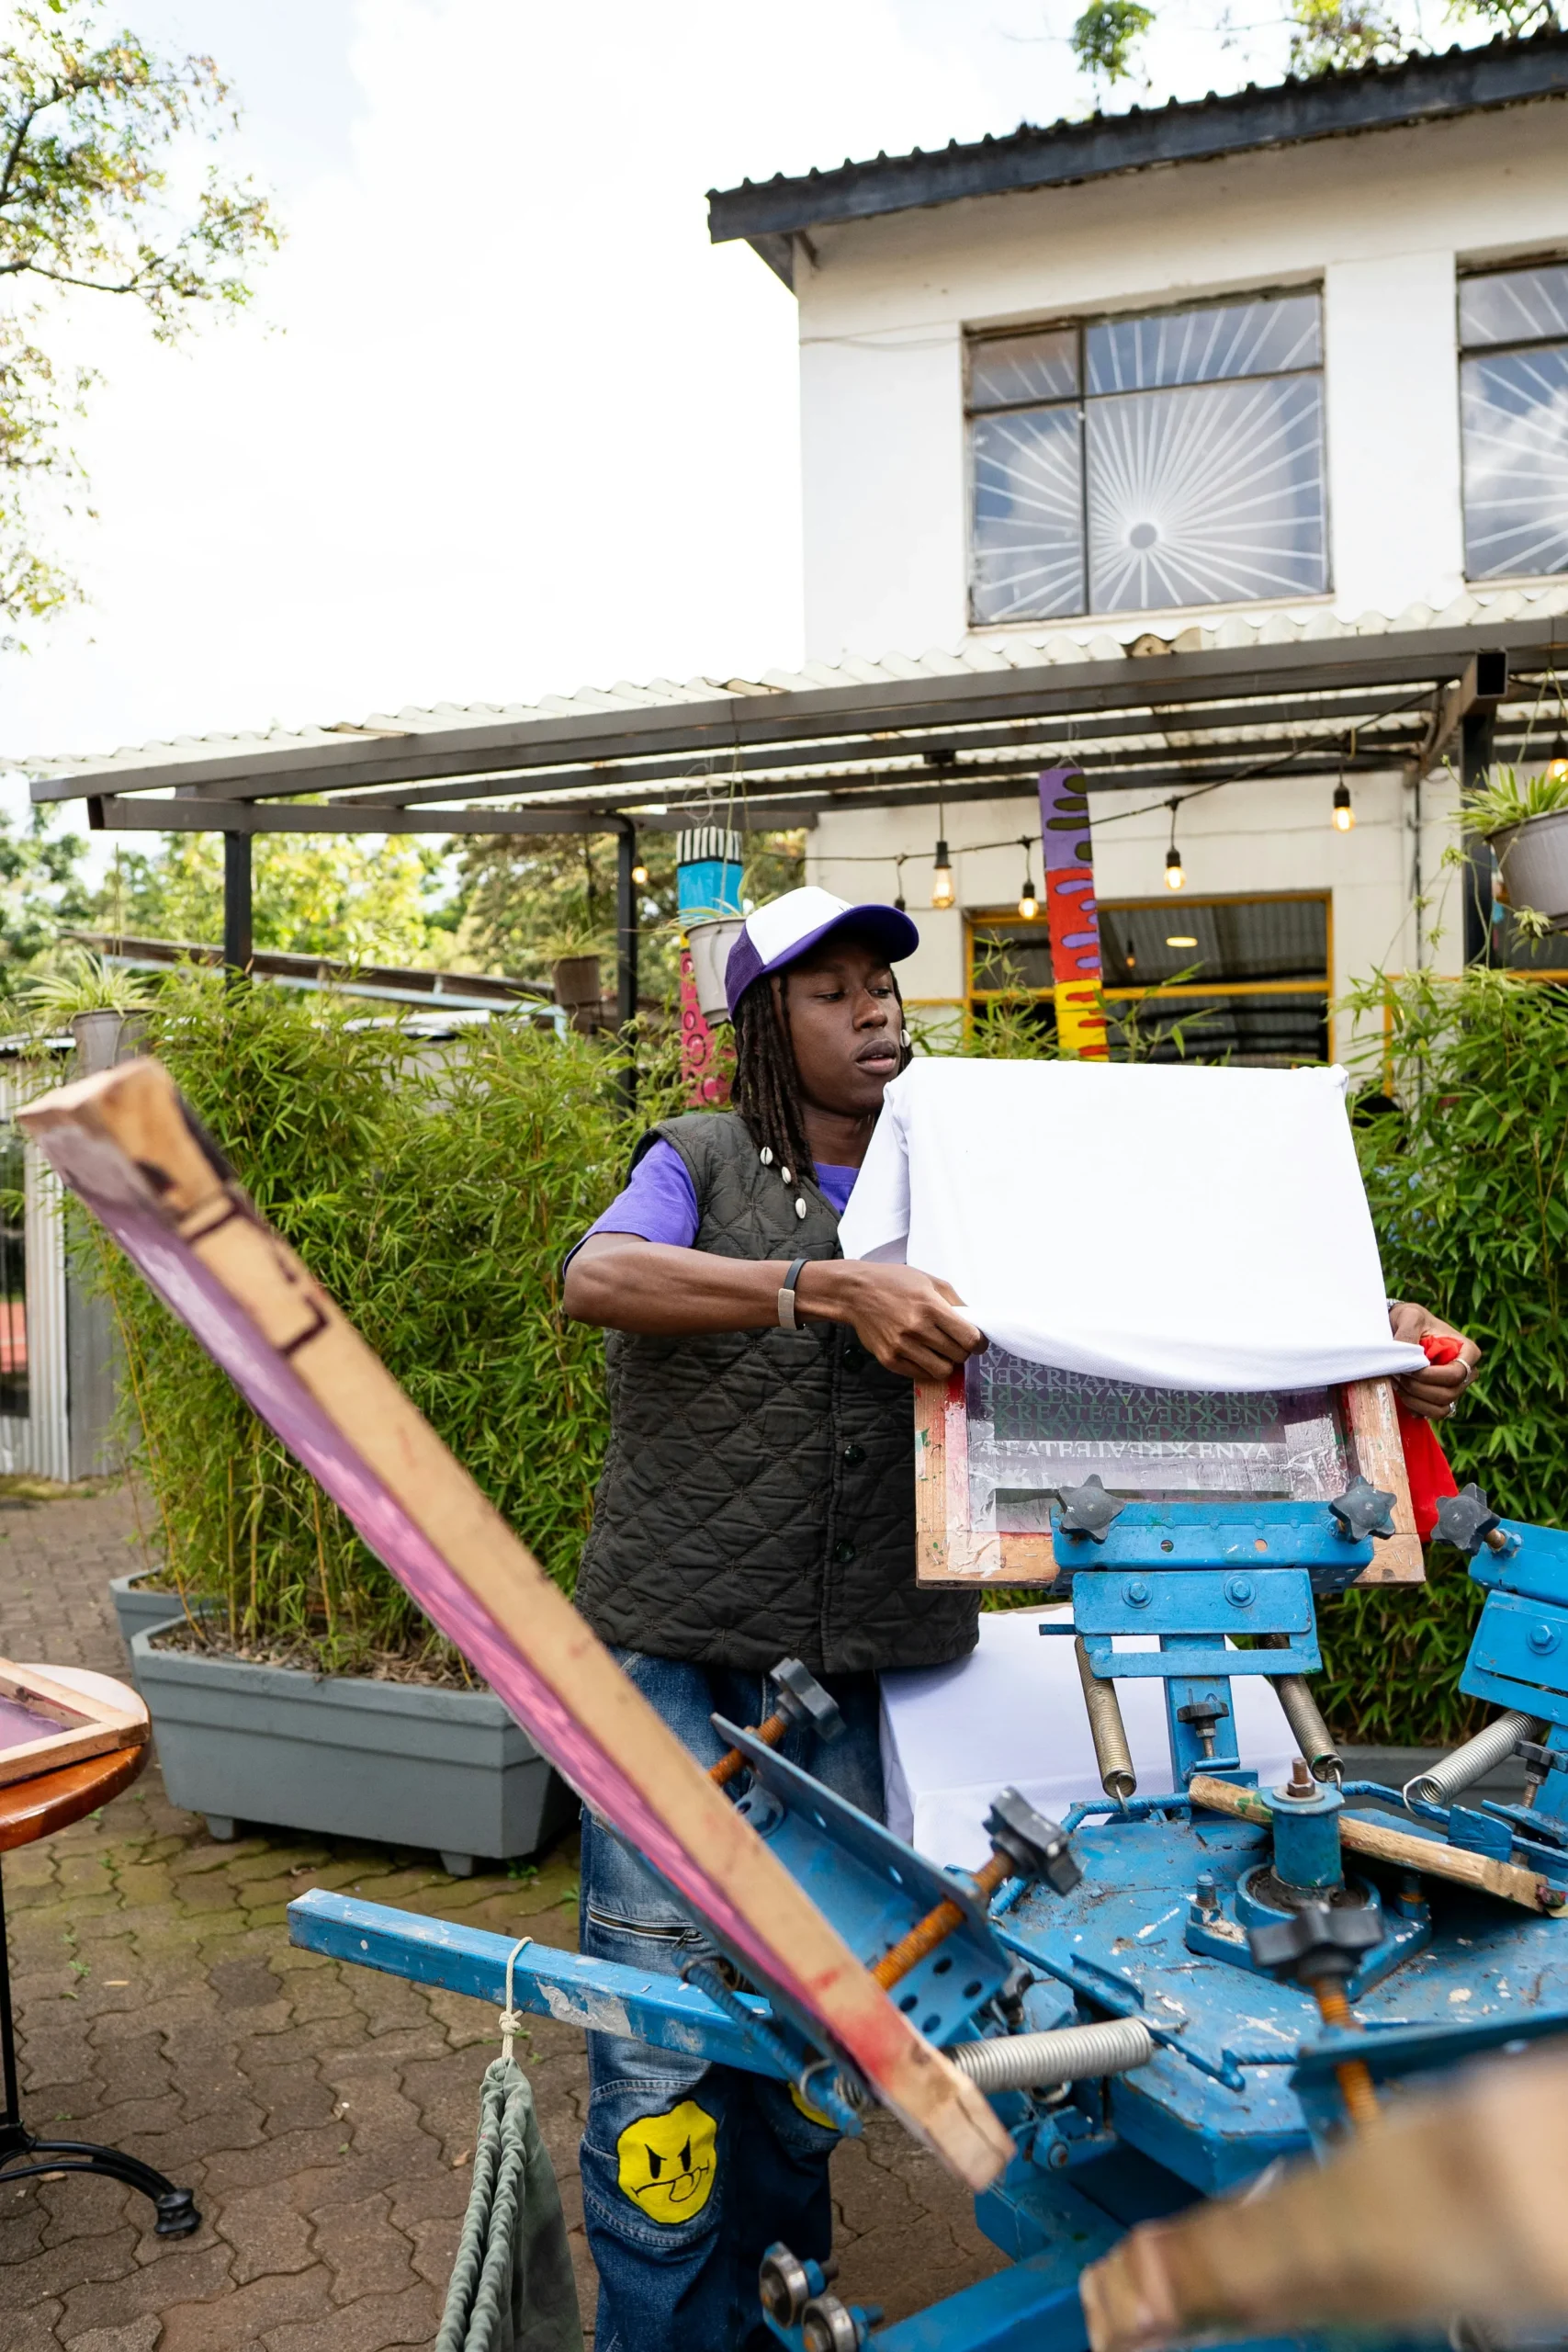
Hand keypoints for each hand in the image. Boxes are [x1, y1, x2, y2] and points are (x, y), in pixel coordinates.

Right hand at [801, 1261, 985, 1381]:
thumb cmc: (893, 1282)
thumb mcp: (930, 1281)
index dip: (979, 1343)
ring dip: (947, 1362)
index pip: (969, 1339)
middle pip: (959, 1356)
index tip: (977, 1341)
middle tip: (955, 1343)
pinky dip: (927, 1367)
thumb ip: (956, 1302)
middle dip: (963, 1351)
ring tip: (940, 1350)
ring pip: (942, 1371)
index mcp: (930, 1306)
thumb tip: (975, 1323)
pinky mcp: (890, 1360)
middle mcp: (917, 1328)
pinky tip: (923, 1354)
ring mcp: (902, 1347)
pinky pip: (921, 1375)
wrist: (854, 1292)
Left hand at [1388, 1299, 1480, 1421]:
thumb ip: (1408, 1333)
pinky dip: (1414, 1406)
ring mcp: (1455, 1388)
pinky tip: (1400, 1390)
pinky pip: (1432, 1414)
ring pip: (1441, 1408)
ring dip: (1415, 1400)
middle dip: (1418, 1388)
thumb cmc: (1410, 1319)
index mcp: (1467, 1351)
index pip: (1457, 1374)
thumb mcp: (1409, 1316)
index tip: (1409, 1368)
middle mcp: (1466, 1372)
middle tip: (1397, 1374)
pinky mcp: (1440, 1399)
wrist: (1399, 1329)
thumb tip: (1406, 1356)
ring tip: (1398, 1382)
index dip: (1431, 1376)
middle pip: (1449, 1393)